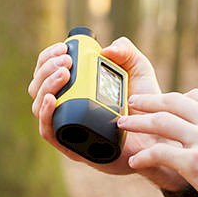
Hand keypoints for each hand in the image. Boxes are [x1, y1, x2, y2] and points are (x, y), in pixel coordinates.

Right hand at [28, 38, 186, 190]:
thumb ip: (126, 51)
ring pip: (39, 106)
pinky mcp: (72, 147)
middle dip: (46, 69)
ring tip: (63, 74)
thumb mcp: (139, 71)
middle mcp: (66, 108)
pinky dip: (45, 114)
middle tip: (66, 62)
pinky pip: (48, 132)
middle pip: (38, 87)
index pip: (47, 72)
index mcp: (74, 90)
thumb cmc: (147, 108)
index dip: (48, 58)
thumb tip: (105, 48)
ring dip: (45, 86)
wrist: (159, 138)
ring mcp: (68, 128)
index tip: (64, 49)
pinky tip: (51, 99)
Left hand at [120, 90, 197, 196]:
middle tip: (133, 103)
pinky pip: (159, 154)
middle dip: (148, 102)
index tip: (163, 105)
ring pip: (160, 123)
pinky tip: (136, 161)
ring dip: (137, 122)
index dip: (174, 100)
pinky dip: (144, 156)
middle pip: (172, 102)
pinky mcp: (194, 163)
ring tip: (123, 125)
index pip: (195, 96)